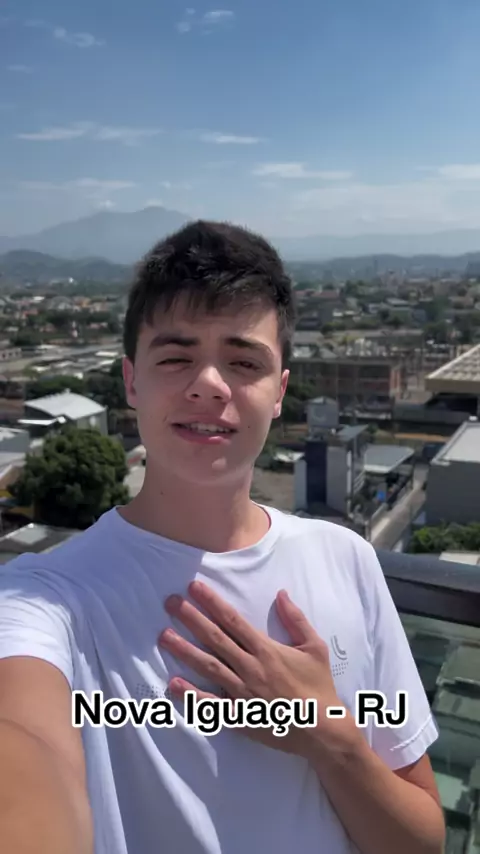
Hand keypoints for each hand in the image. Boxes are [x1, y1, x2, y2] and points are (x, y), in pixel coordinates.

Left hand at [158, 580, 353, 756]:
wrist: (322, 729)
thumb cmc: (319, 685)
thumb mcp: (314, 647)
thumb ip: (296, 619)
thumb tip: (281, 593)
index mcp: (266, 649)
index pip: (233, 620)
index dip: (212, 602)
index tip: (194, 588)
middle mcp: (250, 667)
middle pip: (215, 638)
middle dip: (191, 618)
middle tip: (170, 603)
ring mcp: (242, 692)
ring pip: (208, 666)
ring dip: (184, 650)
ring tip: (163, 636)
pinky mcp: (239, 715)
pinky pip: (211, 704)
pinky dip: (191, 694)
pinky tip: (173, 683)